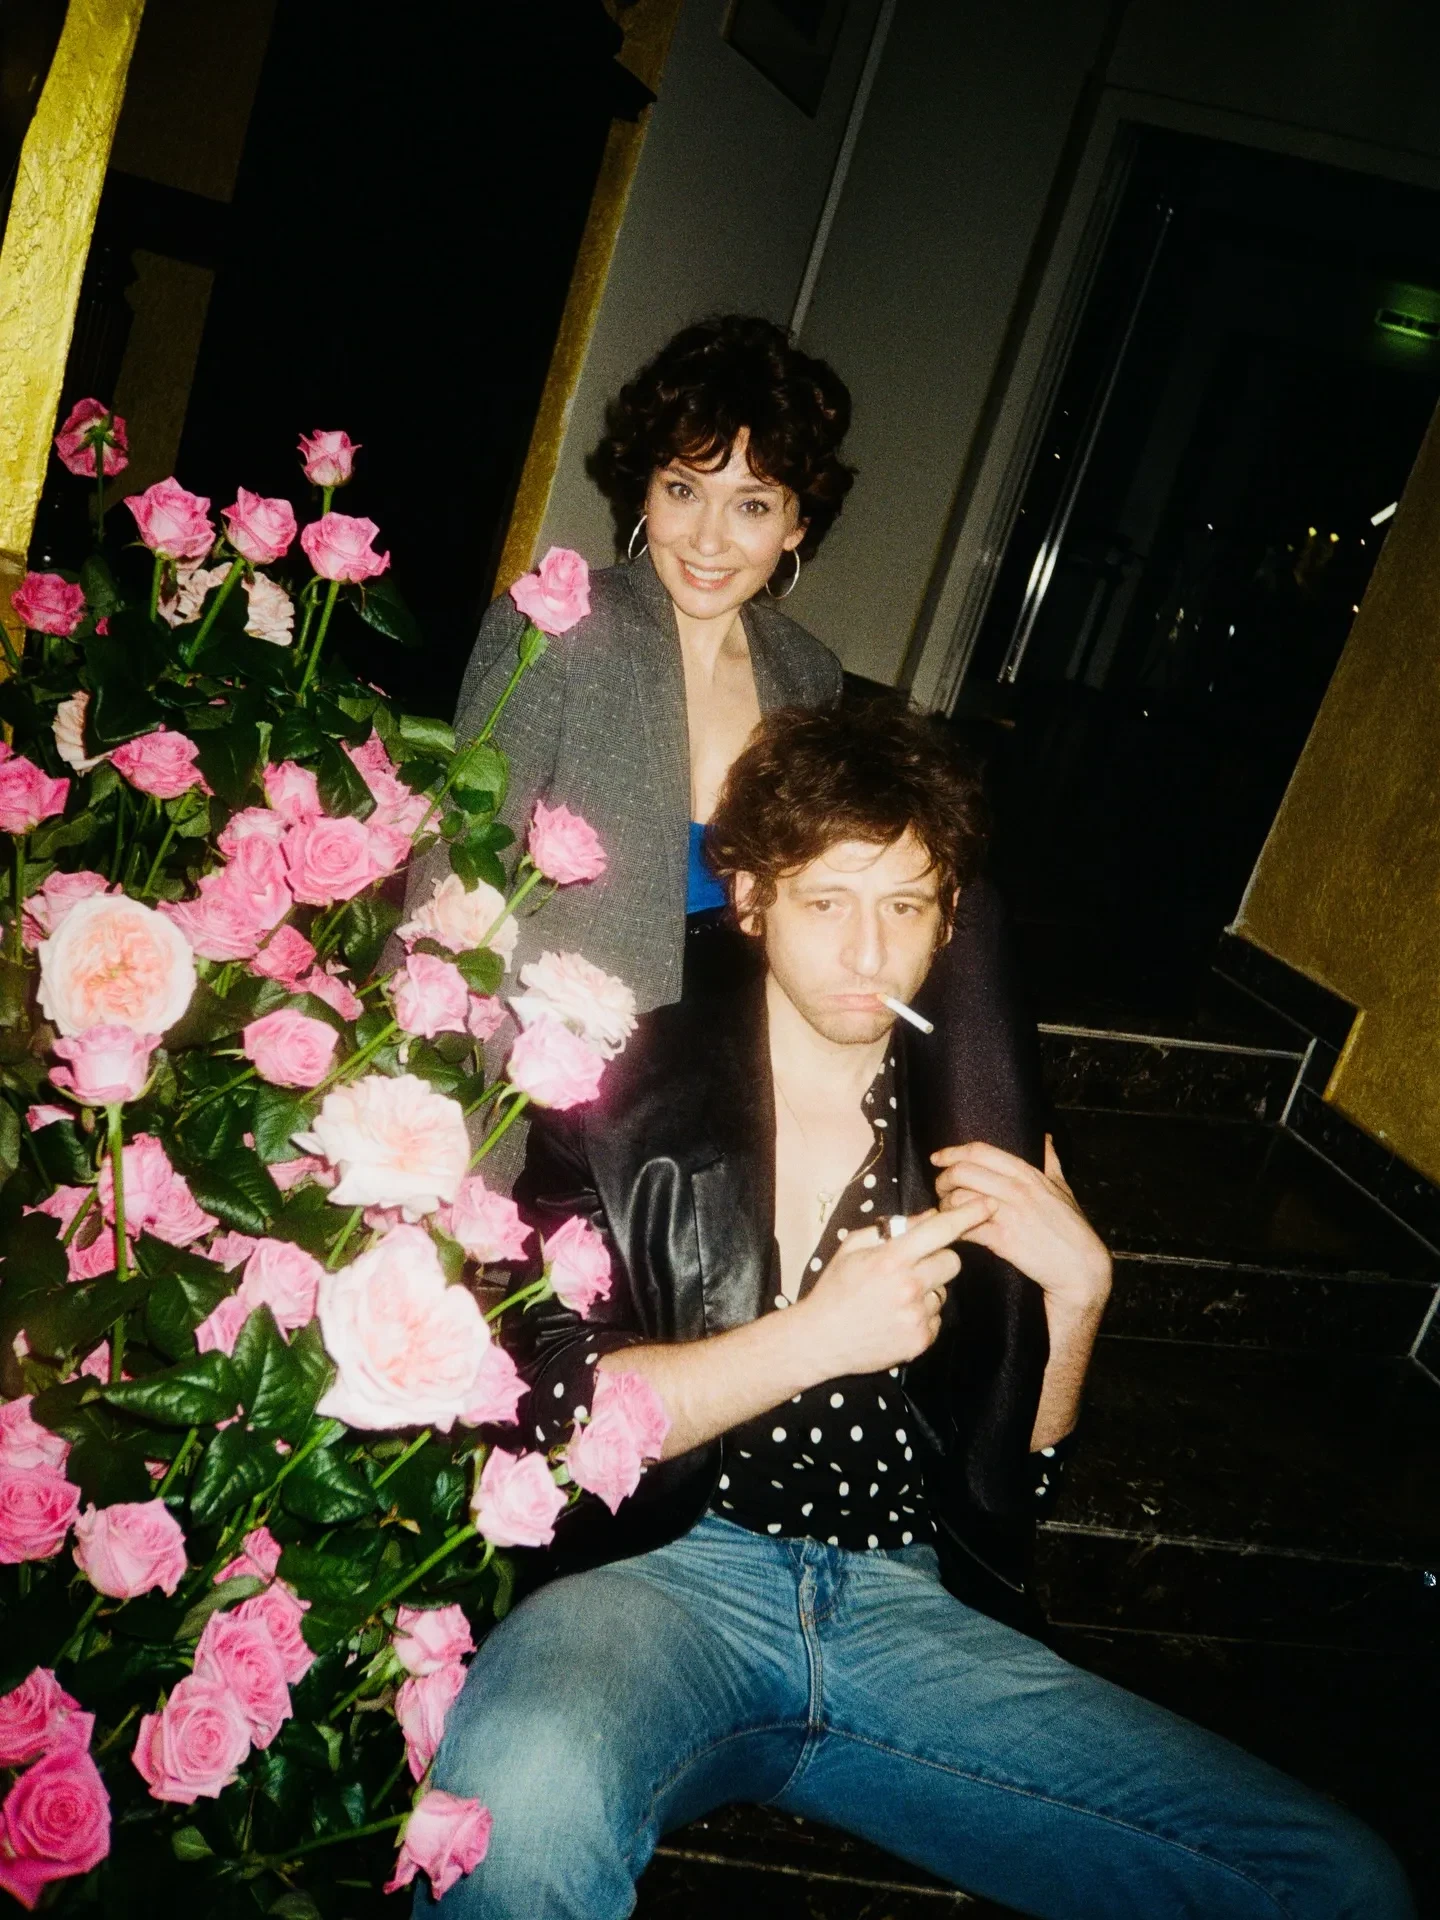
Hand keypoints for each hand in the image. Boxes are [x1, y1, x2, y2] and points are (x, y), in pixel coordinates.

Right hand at [796, 1198, 993, 1378]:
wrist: (820, 1339)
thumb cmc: (834, 1289)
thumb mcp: (853, 1248)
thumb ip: (891, 1230)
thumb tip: (927, 1217)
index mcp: (891, 1259)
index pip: (940, 1230)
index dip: (967, 1215)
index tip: (988, 1204)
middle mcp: (909, 1287)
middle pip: (952, 1262)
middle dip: (939, 1259)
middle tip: (914, 1265)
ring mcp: (917, 1317)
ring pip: (943, 1292)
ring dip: (927, 1290)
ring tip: (895, 1298)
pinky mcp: (920, 1341)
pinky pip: (936, 1319)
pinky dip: (922, 1316)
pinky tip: (895, 1318)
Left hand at [931, 1137, 1110, 1312]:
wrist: (1081, 1266)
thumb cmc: (1072, 1229)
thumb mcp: (1063, 1189)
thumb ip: (1051, 1162)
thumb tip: (1046, 1139)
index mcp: (1027, 1173)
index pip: (980, 1152)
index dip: (952, 1152)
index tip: (937, 1158)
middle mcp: (1016, 1189)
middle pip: (962, 1172)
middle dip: (943, 1180)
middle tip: (940, 1190)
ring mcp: (1008, 1213)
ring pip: (959, 1199)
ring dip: (946, 1206)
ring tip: (947, 1213)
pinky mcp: (1002, 1239)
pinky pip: (966, 1228)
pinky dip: (954, 1229)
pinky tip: (955, 1232)